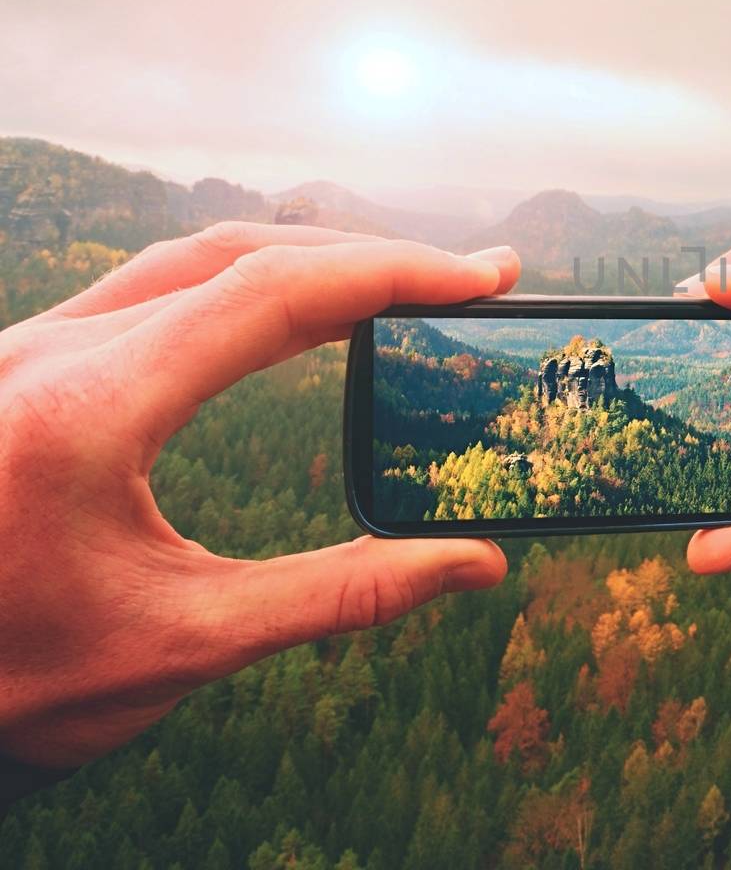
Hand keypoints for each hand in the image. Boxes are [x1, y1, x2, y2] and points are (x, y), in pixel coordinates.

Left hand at [0, 223, 519, 767]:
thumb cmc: (17, 680)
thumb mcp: (187, 643)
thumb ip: (342, 594)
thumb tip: (472, 563)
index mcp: (89, 410)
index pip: (271, 294)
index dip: (392, 273)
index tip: (480, 277)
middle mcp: (48, 354)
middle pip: (239, 255)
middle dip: (368, 258)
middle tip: (468, 278)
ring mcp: (26, 349)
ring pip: (191, 258)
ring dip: (306, 260)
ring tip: (401, 284)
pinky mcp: (25, 365)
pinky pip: (151, 287)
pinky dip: (244, 281)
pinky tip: (294, 308)